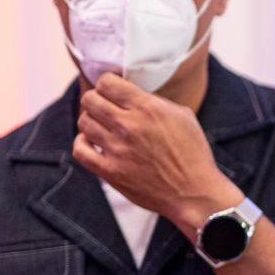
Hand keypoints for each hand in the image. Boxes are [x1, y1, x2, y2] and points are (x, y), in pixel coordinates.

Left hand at [72, 73, 232, 225]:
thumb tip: (134, 96)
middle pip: (90, 100)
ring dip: (91, 121)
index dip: (107, 83)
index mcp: (147, 108)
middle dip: (96, 100)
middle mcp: (128, 125)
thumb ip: (156, 102)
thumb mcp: (183, 116)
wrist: (194, 192)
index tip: (113, 90)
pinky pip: (80, 150)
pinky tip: (93, 143)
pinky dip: (82, 143)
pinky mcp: (111, 172)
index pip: (106, 82)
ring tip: (101, 126)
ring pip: (84, 122)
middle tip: (105, 107)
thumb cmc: (193, 154)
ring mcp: (117, 149)